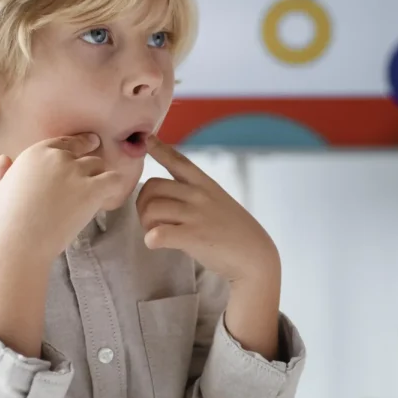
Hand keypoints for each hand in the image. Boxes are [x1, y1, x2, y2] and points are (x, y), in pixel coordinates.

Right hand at [0, 133, 124, 262]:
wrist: (19, 242)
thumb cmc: (3, 220)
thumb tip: (5, 159)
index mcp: (36, 153)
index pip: (65, 142)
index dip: (77, 146)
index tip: (87, 147)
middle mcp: (58, 158)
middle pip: (84, 154)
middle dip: (86, 166)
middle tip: (90, 179)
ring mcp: (76, 173)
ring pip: (99, 166)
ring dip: (99, 177)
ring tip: (96, 193)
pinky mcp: (92, 190)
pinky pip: (114, 180)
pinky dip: (114, 187)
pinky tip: (107, 197)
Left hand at [138, 137, 279, 282]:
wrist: (255, 256)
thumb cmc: (235, 233)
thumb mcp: (219, 203)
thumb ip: (195, 196)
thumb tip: (166, 199)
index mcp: (206, 185)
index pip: (179, 161)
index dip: (160, 149)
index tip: (147, 140)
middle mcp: (199, 195)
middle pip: (152, 187)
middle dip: (143, 204)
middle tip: (151, 220)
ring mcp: (196, 215)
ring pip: (151, 210)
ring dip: (146, 224)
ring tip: (156, 234)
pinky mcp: (194, 236)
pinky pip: (158, 233)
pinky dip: (151, 240)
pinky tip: (155, 243)